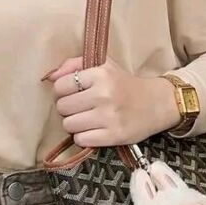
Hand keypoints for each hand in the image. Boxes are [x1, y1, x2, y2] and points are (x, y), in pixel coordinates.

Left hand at [42, 55, 179, 146]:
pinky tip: (93, 130)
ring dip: (74, 124)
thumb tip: (50, 77)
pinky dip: (83, 137)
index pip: (60, 86)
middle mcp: (103, 94)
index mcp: (99, 74)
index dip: (62, 91)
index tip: (72, 93)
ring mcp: (109, 117)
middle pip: (62, 107)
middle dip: (68, 109)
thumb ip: (74, 64)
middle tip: (80, 107)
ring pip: (69, 125)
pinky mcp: (114, 136)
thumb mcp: (103, 65)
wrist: (156, 103)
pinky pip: (81, 140)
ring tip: (86, 119)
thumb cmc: (124, 83)